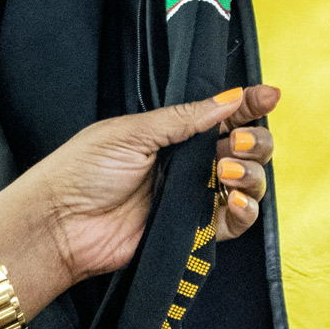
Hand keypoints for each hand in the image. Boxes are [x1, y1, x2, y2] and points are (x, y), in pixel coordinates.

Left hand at [15, 84, 279, 286]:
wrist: (59, 224)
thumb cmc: (82, 171)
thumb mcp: (132, 132)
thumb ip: (184, 118)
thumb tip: (230, 98)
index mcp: (171, 133)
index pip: (220, 115)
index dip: (249, 104)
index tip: (270, 95)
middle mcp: (187, 164)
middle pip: (244, 148)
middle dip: (254, 140)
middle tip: (236, 143)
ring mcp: (191, 198)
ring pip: (247, 183)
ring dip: (251, 173)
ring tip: (226, 172)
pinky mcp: (192, 232)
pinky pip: (234, 222)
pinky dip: (245, 211)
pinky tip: (234, 200)